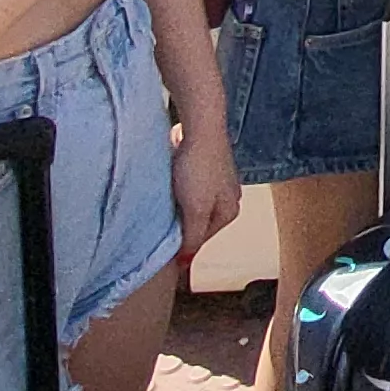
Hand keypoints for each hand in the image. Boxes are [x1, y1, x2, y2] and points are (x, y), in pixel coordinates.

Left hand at [170, 118, 238, 251]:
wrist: (201, 126)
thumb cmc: (199, 168)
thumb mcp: (195, 210)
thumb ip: (191, 238)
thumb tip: (185, 264)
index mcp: (229, 211)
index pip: (200, 240)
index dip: (180, 242)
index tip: (160, 240)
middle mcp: (229, 196)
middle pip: (198, 221)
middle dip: (180, 221)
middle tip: (161, 216)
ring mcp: (219, 179)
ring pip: (194, 203)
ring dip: (179, 203)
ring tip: (165, 196)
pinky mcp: (208, 163)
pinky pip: (191, 185)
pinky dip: (180, 187)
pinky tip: (171, 180)